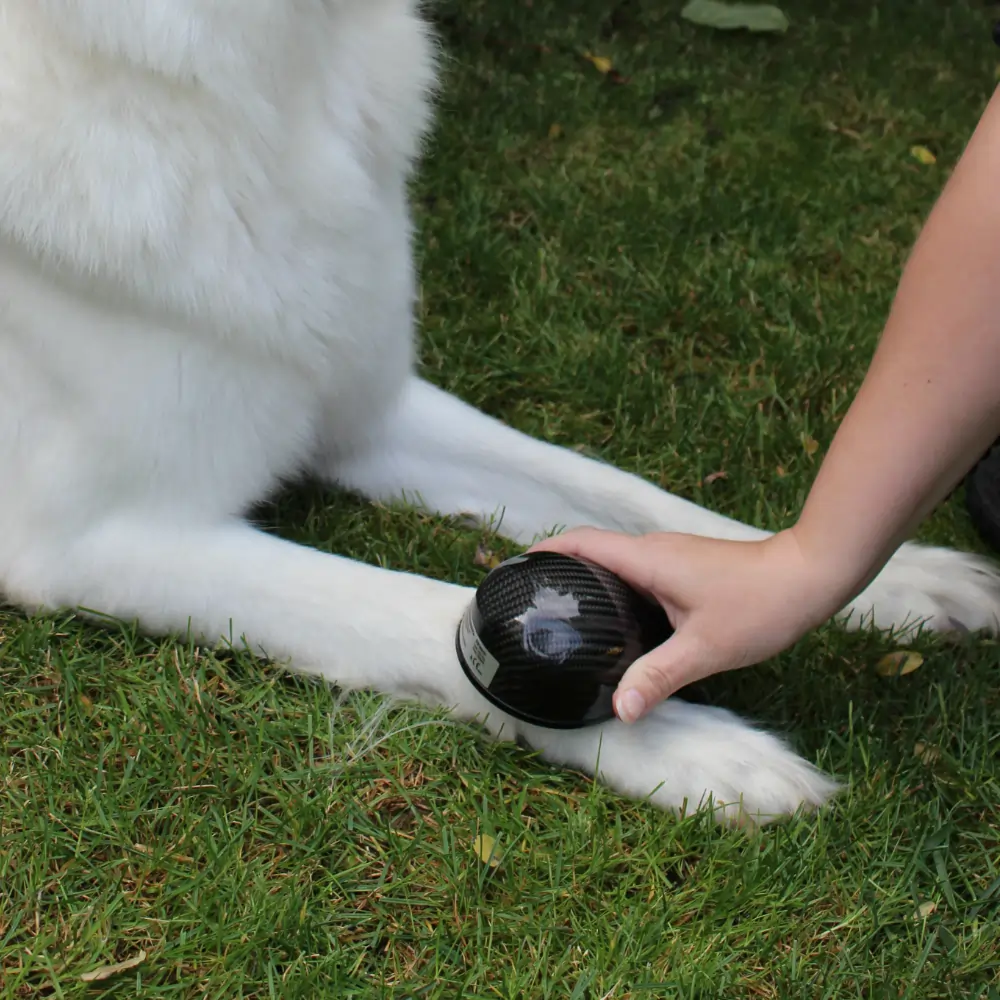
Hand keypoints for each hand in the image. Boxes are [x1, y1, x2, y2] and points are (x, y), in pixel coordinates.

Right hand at [529, 528, 845, 722]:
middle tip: (533, 601)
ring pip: (615, 562)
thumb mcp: (705, 648)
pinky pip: (636, 572)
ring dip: (588, 579)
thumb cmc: (759, 604)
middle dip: (559, 569)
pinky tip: (617, 622)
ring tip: (565, 614)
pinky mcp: (684, 566)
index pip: (581, 542)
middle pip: (591, 550)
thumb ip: (657, 677)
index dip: (545, 551)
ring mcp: (670, 556)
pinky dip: (615, 588)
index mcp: (646, 559)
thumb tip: (619, 710)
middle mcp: (653, 550)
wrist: (809, 576)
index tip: (516, 569)